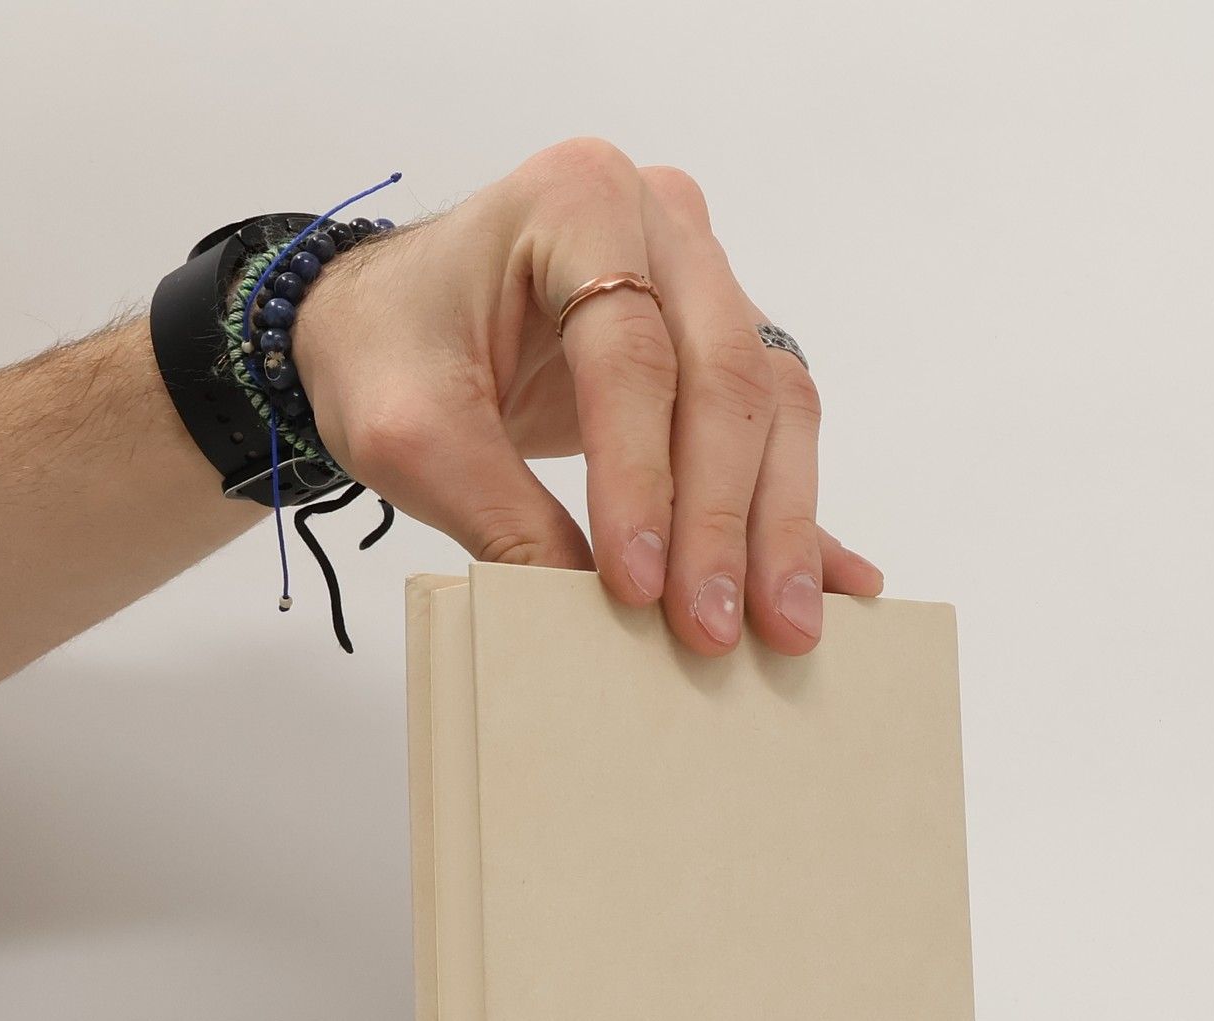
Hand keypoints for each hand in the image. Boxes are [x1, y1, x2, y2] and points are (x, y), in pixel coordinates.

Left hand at [291, 139, 883, 656]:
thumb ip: (501, 515)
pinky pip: (774, 429)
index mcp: (577, 201)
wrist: (376, 324)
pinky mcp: (719, 344)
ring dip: (774, 524)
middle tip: (714, 625)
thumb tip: (596, 619)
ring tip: (780, 626)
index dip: (642, 479)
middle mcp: (661, 223)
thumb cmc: (385, 352)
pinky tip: (836, 583)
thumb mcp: (410, 434)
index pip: (633, 354)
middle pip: (725, 376)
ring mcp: (703, 279)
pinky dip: (795, 512)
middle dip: (724, 518)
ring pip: (771, 404)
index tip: (635, 586)